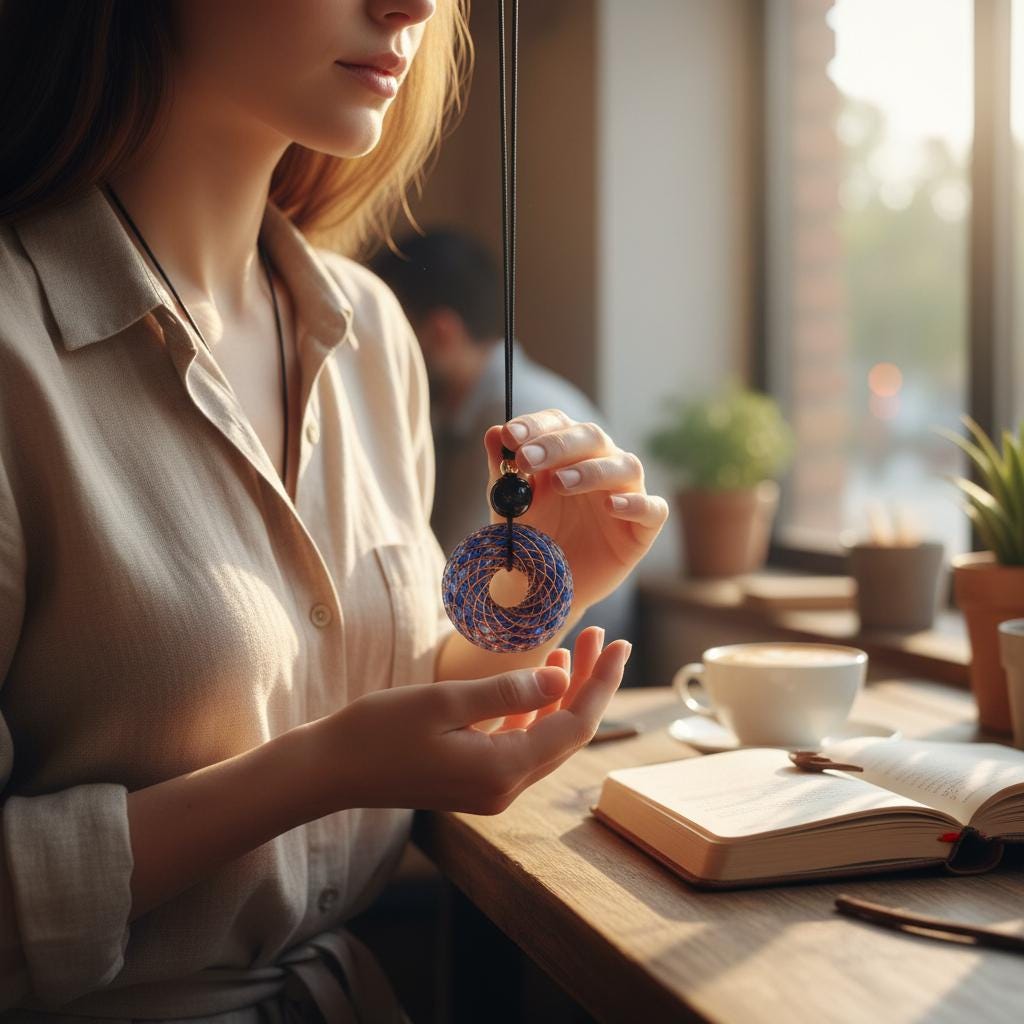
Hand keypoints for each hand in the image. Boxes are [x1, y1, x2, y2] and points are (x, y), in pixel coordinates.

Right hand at [314, 628, 630, 814]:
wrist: (329, 771)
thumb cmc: (378, 730)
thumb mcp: (445, 701)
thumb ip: (508, 692)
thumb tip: (562, 678)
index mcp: (502, 771)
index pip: (575, 726)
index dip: (602, 684)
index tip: (620, 645)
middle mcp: (504, 789)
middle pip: (568, 734)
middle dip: (589, 684)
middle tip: (602, 636)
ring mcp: (490, 790)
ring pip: (547, 740)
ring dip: (564, 696)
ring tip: (575, 649)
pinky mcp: (475, 782)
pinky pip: (522, 746)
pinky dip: (535, 713)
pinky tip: (538, 683)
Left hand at [485, 410, 668, 612]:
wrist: (547, 589)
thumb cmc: (532, 540)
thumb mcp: (510, 508)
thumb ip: (502, 472)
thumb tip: (492, 432)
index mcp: (567, 454)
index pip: (558, 424)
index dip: (536, 425)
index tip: (510, 435)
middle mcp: (600, 465)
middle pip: (592, 437)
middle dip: (557, 445)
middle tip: (526, 458)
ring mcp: (626, 494)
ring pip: (625, 466)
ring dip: (593, 470)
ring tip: (561, 483)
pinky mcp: (643, 528)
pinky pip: (652, 508)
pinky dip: (635, 504)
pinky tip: (611, 506)